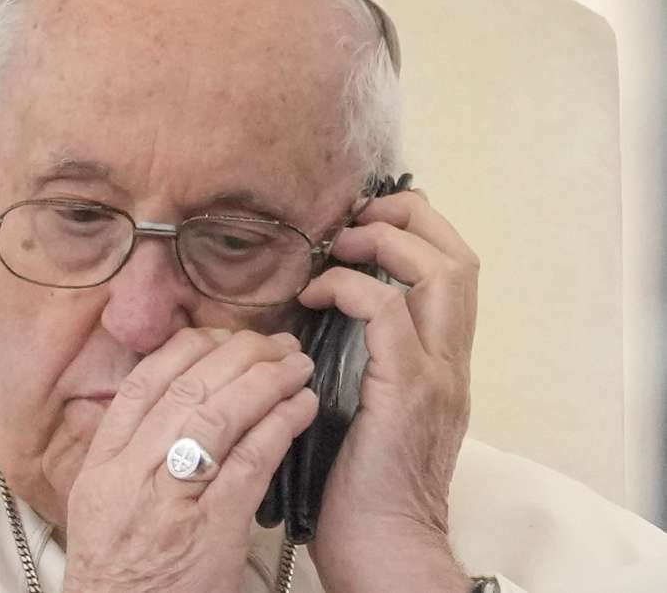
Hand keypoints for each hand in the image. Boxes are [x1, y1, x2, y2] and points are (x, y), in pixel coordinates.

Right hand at [63, 328, 318, 592]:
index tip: (218, 336)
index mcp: (103, 467)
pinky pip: (250, 461)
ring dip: (265, 380)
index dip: (185, 350)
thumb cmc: (121, 574)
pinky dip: (279, 426)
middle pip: (185, 389)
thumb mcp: (100, 505)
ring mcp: (171, 502)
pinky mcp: (212, 530)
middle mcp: (132, 477)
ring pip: (218, 415)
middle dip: (235, 355)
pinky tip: (301, 408)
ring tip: (296, 365)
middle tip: (272, 343)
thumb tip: (156, 399)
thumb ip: (125, 452)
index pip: (142, 385)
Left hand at [300, 190, 477, 592]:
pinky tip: (315, 296)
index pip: (452, 271)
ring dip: (386, 242)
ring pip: (440, 273)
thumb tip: (304, 317)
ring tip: (339, 245)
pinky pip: (389, 313)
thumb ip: (354, 359)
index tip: (360, 223)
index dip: (413, 230)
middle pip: (459, 258)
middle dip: (409, 218)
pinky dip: (352, 289)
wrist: (383, 547)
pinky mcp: (407, 392)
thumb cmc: (359, 486)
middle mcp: (449, 362)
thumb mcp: (362, 406)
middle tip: (355, 217)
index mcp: (440, 362)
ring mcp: (435, 375)